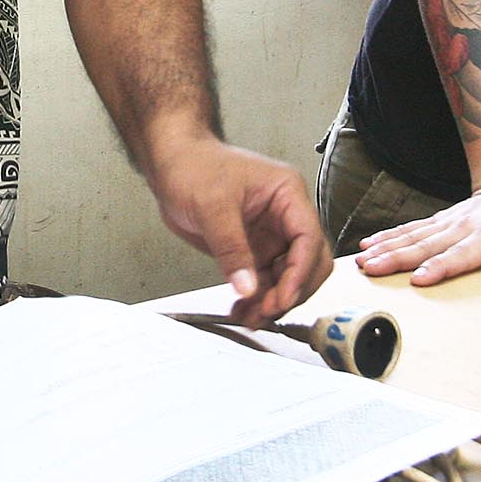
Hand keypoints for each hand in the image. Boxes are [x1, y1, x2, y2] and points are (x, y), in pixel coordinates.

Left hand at [145, 137, 331, 327]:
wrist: (171, 165)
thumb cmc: (194, 166)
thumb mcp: (212, 205)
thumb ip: (231, 248)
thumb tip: (248, 287)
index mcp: (287, 194)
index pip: (309, 238)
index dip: (300, 272)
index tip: (282, 297)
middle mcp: (286, 216)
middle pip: (309, 263)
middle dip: (291, 290)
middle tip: (265, 310)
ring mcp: (272, 235)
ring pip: (288, 278)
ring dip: (274, 301)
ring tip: (250, 317)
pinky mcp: (255, 250)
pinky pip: (266, 281)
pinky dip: (257, 298)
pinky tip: (242, 309)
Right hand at [355, 170, 480, 284]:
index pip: (462, 254)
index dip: (441, 266)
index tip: (420, 278)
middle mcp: (462, 227)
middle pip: (427, 245)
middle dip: (398, 258)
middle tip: (373, 270)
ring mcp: (447, 222)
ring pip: (412, 236)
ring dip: (386, 249)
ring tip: (363, 261)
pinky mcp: (438, 221)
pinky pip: (410, 229)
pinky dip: (388, 236)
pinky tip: (367, 245)